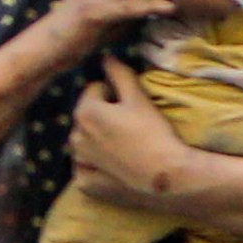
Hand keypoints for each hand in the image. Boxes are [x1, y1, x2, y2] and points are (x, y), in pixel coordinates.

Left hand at [68, 56, 194, 212]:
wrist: (167, 176)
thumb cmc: (154, 133)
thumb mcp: (139, 99)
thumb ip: (119, 74)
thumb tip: (105, 57)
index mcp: (85, 112)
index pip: (95, 90)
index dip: (115, 95)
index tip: (133, 107)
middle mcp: (74, 137)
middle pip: (88, 117)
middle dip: (103, 117)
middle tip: (131, 127)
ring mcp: (80, 163)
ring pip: (86, 143)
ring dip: (98, 141)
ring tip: (125, 147)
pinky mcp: (87, 185)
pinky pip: (86, 171)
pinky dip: (96, 168)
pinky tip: (116, 168)